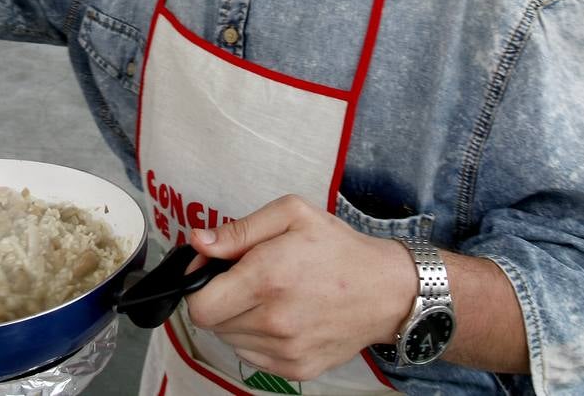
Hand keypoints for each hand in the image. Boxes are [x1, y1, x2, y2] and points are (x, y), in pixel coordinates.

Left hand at [184, 195, 416, 381]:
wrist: (386, 290)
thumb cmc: (338, 249)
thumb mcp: (291, 215)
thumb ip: (238, 230)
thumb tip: (198, 242)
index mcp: (266, 278)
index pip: (199, 304)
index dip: (197, 285)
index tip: (212, 271)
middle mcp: (274, 320)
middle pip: (211, 323)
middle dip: (218, 298)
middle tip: (245, 280)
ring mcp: (286, 349)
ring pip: (229, 340)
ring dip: (236, 319)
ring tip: (268, 296)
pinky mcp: (297, 369)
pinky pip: (252, 356)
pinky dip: (256, 338)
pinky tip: (280, 316)